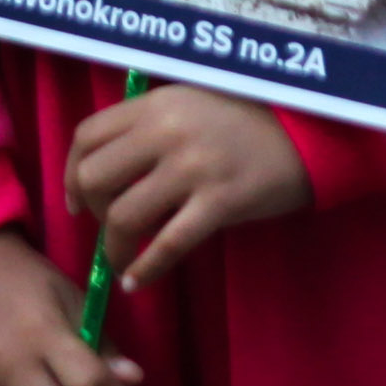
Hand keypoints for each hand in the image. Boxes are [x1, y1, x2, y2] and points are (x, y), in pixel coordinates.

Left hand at [66, 86, 312, 292]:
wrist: (312, 134)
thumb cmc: (250, 121)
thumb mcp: (192, 104)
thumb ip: (150, 126)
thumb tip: (107, 171)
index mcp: (156, 104)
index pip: (87, 137)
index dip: (72, 174)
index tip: (78, 201)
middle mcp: (167, 131)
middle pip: (95, 178)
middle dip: (92, 211)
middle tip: (109, 226)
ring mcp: (193, 167)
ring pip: (124, 215)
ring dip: (115, 247)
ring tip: (123, 260)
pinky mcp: (220, 202)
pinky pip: (168, 244)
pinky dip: (146, 269)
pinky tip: (139, 281)